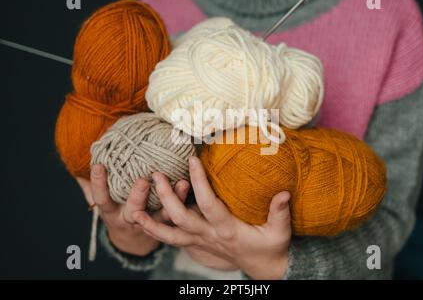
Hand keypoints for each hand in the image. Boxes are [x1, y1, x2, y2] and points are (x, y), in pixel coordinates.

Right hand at [76, 165, 189, 255]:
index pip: (101, 198)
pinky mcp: (167, 223)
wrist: (132, 236)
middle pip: (134, 212)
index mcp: (111, 211)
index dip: (98, 184)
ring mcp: (150, 224)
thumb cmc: (116, 207)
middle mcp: (130, 219)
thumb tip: (88, 153)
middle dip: (137, 197)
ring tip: (181, 183)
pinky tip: (192, 186)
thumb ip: (92, 181)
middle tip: (144, 180)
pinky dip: (185, 202)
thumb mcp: (103, 197)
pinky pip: (177, 214)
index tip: (99, 165)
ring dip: (171, 200)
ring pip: (161, 216)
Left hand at [133, 157, 291, 279]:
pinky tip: (142, 222)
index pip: (208, 203)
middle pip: (181, 218)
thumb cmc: (271, 247)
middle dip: (166, 198)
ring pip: (170, 235)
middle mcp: (209, 236)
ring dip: (151, 223)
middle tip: (155, 175)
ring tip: (134, 210)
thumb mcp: (280, 232)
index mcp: (227, 229)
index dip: (199, 181)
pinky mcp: (197, 245)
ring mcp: (201, 243)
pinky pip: (172, 241)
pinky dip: (156, 232)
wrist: (263, 268)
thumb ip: (280, 212)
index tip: (191, 159)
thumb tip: (283, 193)